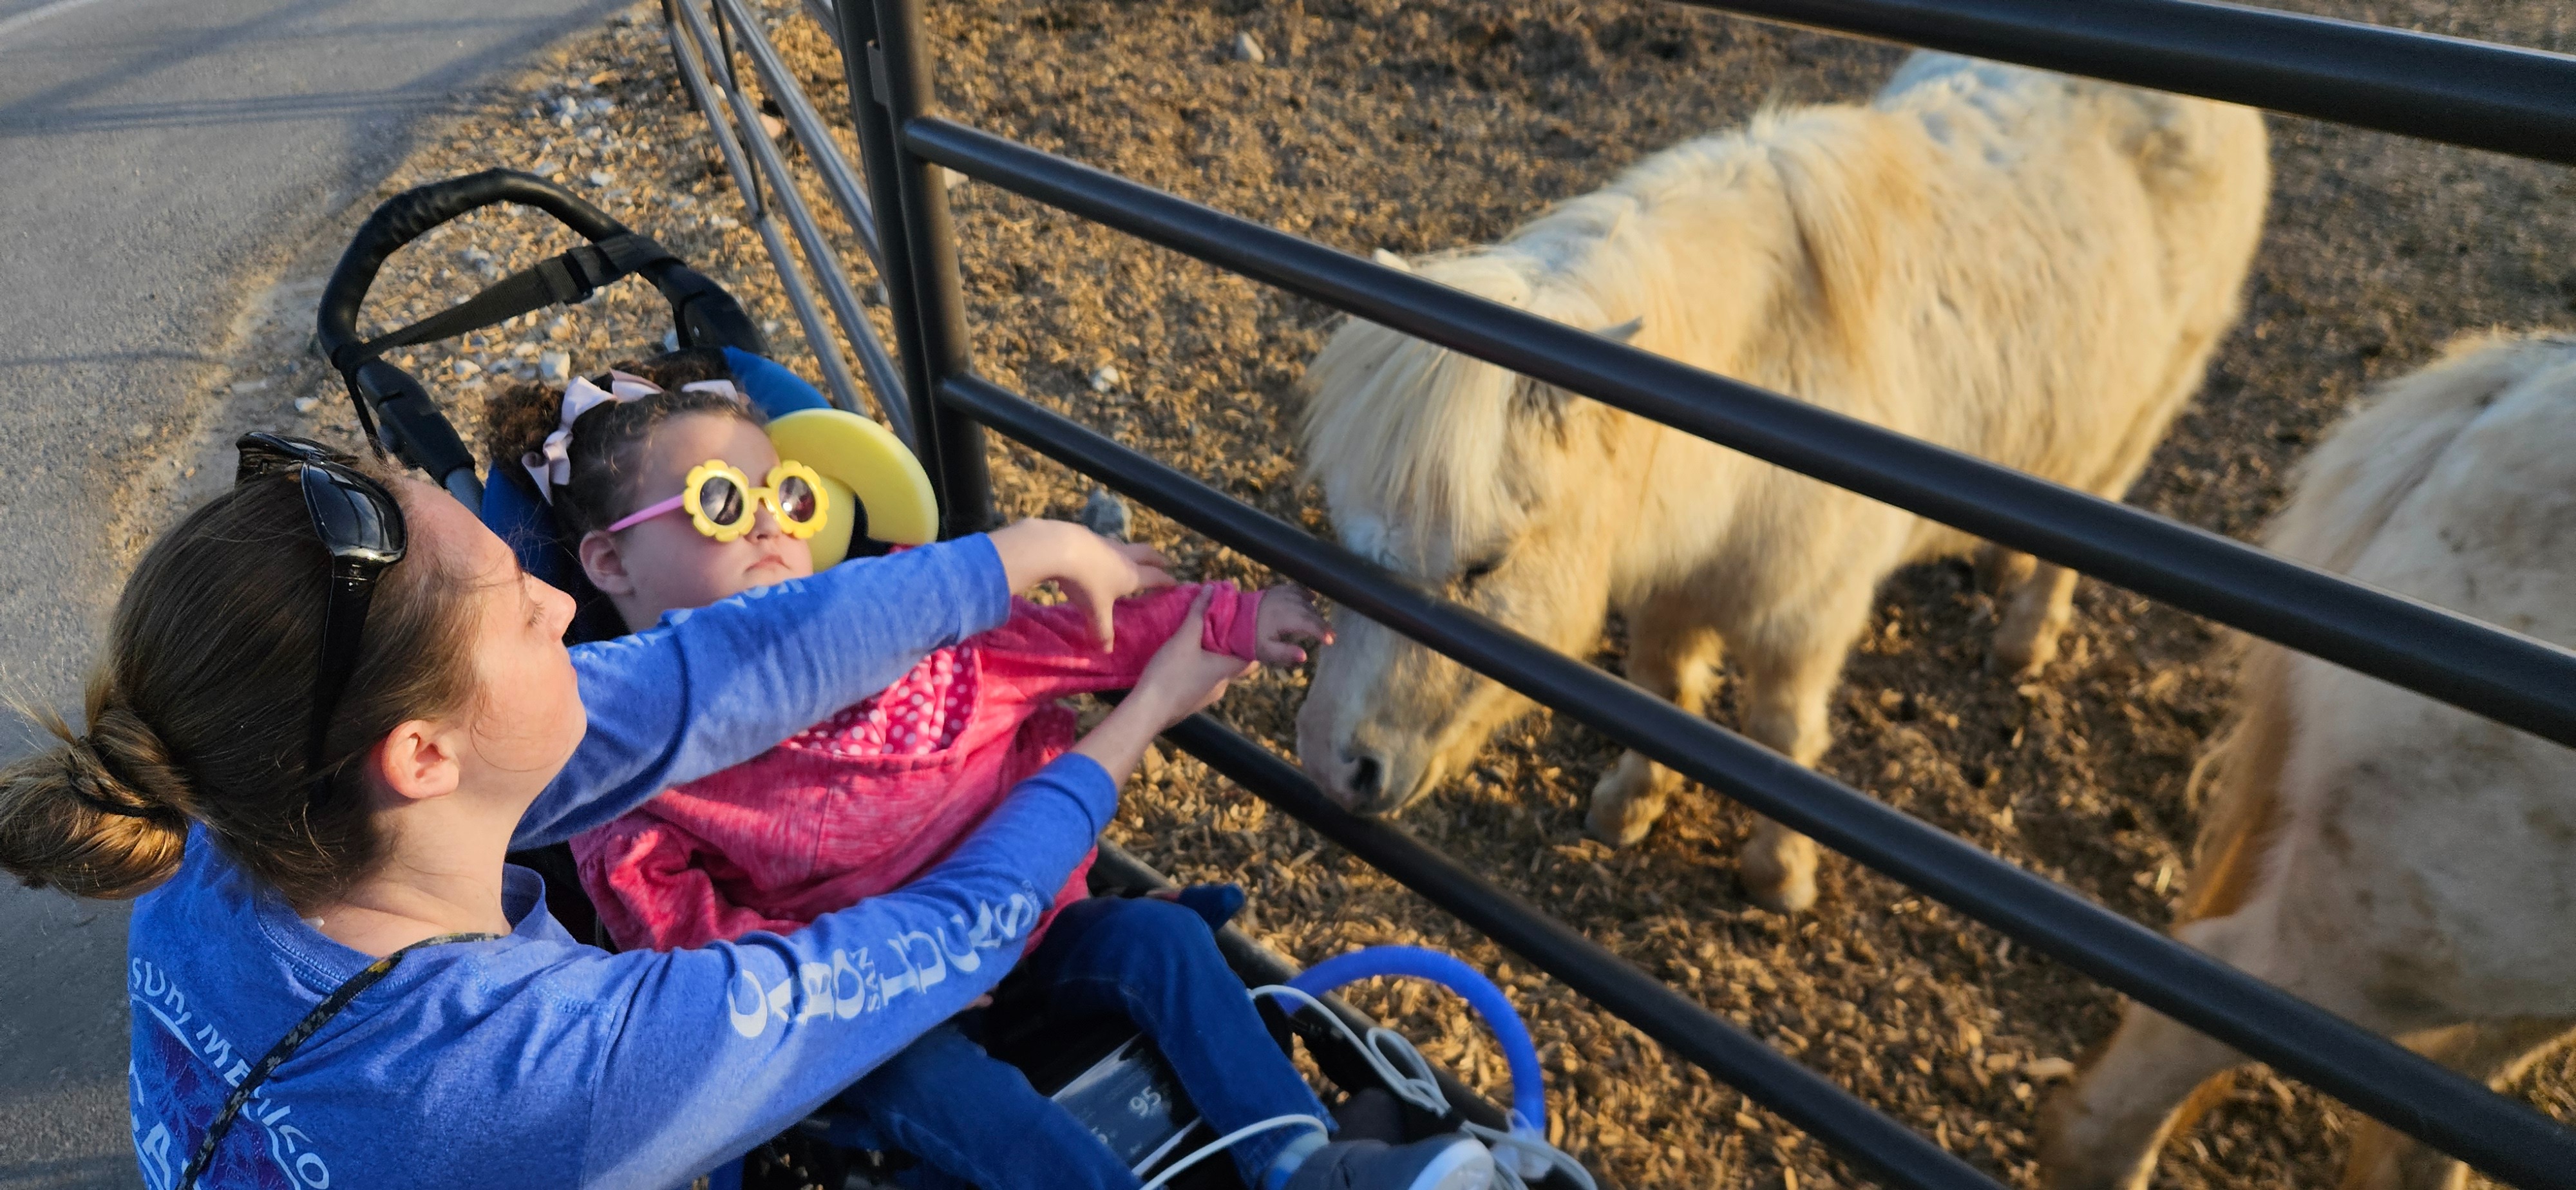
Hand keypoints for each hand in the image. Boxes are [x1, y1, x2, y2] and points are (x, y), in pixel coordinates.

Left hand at [987, 519, 1173, 648]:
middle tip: (1165, 562)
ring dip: (1133, 552)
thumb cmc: (1086, 583)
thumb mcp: (1096, 611)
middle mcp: (1124, 556)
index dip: (1168, 581)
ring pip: (1127, 547)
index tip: (1176, 582)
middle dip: (1158, 559)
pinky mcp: (1089, 536)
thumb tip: (1107, 651)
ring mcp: (1107, 543)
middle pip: (1148, 554)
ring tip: (1132, 557)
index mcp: (1132, 575)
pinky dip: (1109, 549)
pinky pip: (1105, 543)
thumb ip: (1103, 631)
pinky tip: (1099, 553)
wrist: (1061, 548)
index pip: (1156, 577)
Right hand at [1129, 587, 1256, 720]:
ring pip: (1215, 671)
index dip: (1249, 639)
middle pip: (1232, 662)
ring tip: (1197, 635)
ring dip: (1210, 655)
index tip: (1242, 623)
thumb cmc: (1170, 674)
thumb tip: (1212, 589)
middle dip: (1226, 643)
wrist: (1147, 712)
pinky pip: (1201, 680)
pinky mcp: (1191, 701)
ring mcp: (1206, 696)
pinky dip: (1198, 666)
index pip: (1252, 656)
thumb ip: (1198, 613)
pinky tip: (1183, 657)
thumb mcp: (1184, 638)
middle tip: (1216, 623)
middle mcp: (1222, 685)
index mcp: (1227, 670)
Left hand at [1251, 585, 1332, 665]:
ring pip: (1304, 601)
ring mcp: (1280, 594)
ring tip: (1322, 624)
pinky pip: (1295, 589)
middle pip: (1309, 612)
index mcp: (1281, 618)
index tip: (1330, 641)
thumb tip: (1304, 656)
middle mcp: (1284, 603)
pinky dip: (1305, 594)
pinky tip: (1312, 598)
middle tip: (1332, 635)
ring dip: (1315, 612)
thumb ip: (1285, 653)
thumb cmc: (1250, 639)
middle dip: (1322, 624)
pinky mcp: (1276, 590)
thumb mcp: (1265, 651)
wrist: (1233, 620)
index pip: (1307, 623)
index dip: (1321, 631)